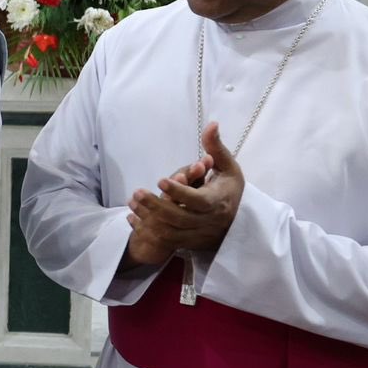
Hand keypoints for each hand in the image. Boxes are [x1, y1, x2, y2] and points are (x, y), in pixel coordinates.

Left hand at [126, 123, 243, 256]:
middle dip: (156, 206)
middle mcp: (209, 221)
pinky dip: (148, 232)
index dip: (179, 192)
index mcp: (219, 201)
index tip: (160, 180)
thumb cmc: (228, 187)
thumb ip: (215, 147)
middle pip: (180, 218)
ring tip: (132, 202)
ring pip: (170, 232)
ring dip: (148, 219)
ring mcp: (198, 235)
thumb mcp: (227, 166)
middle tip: (137, 192)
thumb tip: (211, 124)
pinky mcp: (189, 243)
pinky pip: (165, 242)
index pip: (198, 200)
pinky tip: (133, 218)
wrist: (235, 219)